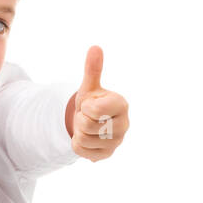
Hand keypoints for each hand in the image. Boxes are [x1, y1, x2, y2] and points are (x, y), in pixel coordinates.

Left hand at [68, 46, 129, 161]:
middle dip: (81, 119)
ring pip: (83, 139)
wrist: (90, 122)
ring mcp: (116, 142)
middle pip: (87, 125)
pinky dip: (78, 145)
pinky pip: (81, 152)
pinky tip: (87, 139)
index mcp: (122, 105)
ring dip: (79, 132)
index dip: (86, 106)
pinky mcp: (107, 155)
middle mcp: (124, 125)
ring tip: (88, 127)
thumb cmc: (92, 102)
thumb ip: (93, 69)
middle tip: (88, 117)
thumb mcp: (90, 86)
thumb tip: (95, 48)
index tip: (91, 105)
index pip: (94, 109)